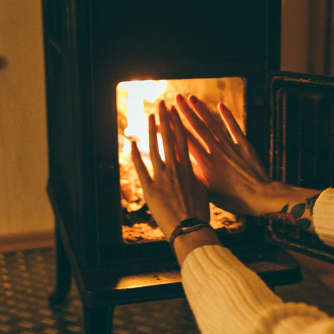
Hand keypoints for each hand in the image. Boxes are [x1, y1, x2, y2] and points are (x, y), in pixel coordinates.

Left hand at [131, 101, 211, 242]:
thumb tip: (192, 169)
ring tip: (149, 117)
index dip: (179, 124)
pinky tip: (130, 142)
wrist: (190, 229)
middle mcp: (175, 170)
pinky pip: (140, 168)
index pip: (183, 140)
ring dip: (151, 131)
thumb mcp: (203, 191)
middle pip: (169, 138)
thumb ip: (195, 177)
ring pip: (155, 149)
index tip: (176, 111)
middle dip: (165, 119)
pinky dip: (135, 155)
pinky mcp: (150, 190)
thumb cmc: (199, 214)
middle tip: (162, 104)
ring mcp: (161, 178)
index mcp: (189, 169)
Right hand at [175, 94, 277, 215]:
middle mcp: (216, 151)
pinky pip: (234, 127)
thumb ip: (196, 177)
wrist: (260, 197)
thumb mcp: (209, 192)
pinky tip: (221, 104)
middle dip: (185, 111)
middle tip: (175, 98)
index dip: (175, 127)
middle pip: (198, 127)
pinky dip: (227, 116)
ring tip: (192, 97)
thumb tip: (184, 165)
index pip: (186, 141)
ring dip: (202, 109)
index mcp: (205, 164)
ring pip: (213, 124)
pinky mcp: (244, 145)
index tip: (166, 116)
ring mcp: (231, 146)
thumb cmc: (233, 200)